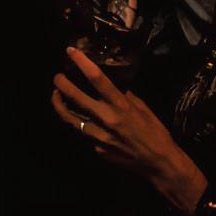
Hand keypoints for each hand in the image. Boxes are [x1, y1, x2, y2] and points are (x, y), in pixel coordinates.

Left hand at [52, 46, 207, 213]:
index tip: (70, 51)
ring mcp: (99, 136)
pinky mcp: (97, 149)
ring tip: (56, 95)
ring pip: (71, 118)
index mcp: (121, 105)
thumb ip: (124, 95)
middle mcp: (107, 119)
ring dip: (60, 105)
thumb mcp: (142, 108)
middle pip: (75, 97)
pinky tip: (81, 119)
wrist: (159, 164)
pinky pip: (85, 134)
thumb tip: (111, 83)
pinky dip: (81, 124)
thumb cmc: (155, 132)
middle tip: (56, 77)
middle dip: (61, 84)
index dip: (82, 63)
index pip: (97, 79)